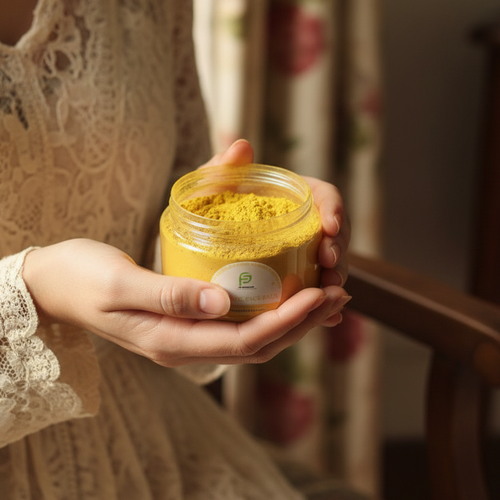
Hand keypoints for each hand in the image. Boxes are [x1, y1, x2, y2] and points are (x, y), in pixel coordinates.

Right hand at [22, 140, 349, 367]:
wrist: (55, 285)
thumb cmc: (82, 278)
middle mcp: (185, 345)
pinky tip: (285, 293)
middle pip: (258, 344)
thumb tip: (221, 301)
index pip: (244, 340)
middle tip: (337, 295)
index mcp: (172, 340)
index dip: (286, 321)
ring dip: (292, 319)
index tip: (318, 295)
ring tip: (325, 296)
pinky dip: (269, 312)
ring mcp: (187, 336)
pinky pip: (239, 324)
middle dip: (301, 323)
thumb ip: (168, 294)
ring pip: (253, 337)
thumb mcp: (120, 283)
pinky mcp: (187, 321)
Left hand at [203, 139, 350, 327]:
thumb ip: (222, 169)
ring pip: (330, 265)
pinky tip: (328, 321)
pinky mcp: (294, 278)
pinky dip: (322, 306)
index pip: (324, 196)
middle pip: (335, 234)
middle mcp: (301, 224)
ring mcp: (300, 252)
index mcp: (290, 197)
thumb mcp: (208, 190)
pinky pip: (314, 291)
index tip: (329, 225)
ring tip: (330, 295)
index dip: (334, 209)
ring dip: (335, 279)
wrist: (195, 244)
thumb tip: (242, 147)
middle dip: (339, 250)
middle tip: (329, 266)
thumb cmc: (203, 212)